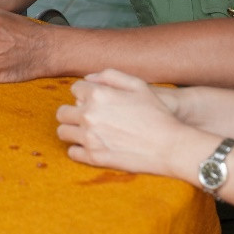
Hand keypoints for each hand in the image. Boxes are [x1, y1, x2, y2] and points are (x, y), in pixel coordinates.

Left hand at [55, 68, 199, 177]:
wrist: (171, 146)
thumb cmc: (157, 114)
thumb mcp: (138, 85)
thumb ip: (111, 75)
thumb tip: (89, 78)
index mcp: (98, 95)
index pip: (74, 90)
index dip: (86, 94)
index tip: (96, 102)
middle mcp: (89, 115)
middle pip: (63, 112)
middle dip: (73, 112)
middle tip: (88, 118)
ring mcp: (89, 138)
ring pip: (63, 132)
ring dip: (73, 130)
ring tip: (88, 132)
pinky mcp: (93, 158)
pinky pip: (72, 152)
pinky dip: (79, 150)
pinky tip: (93, 146)